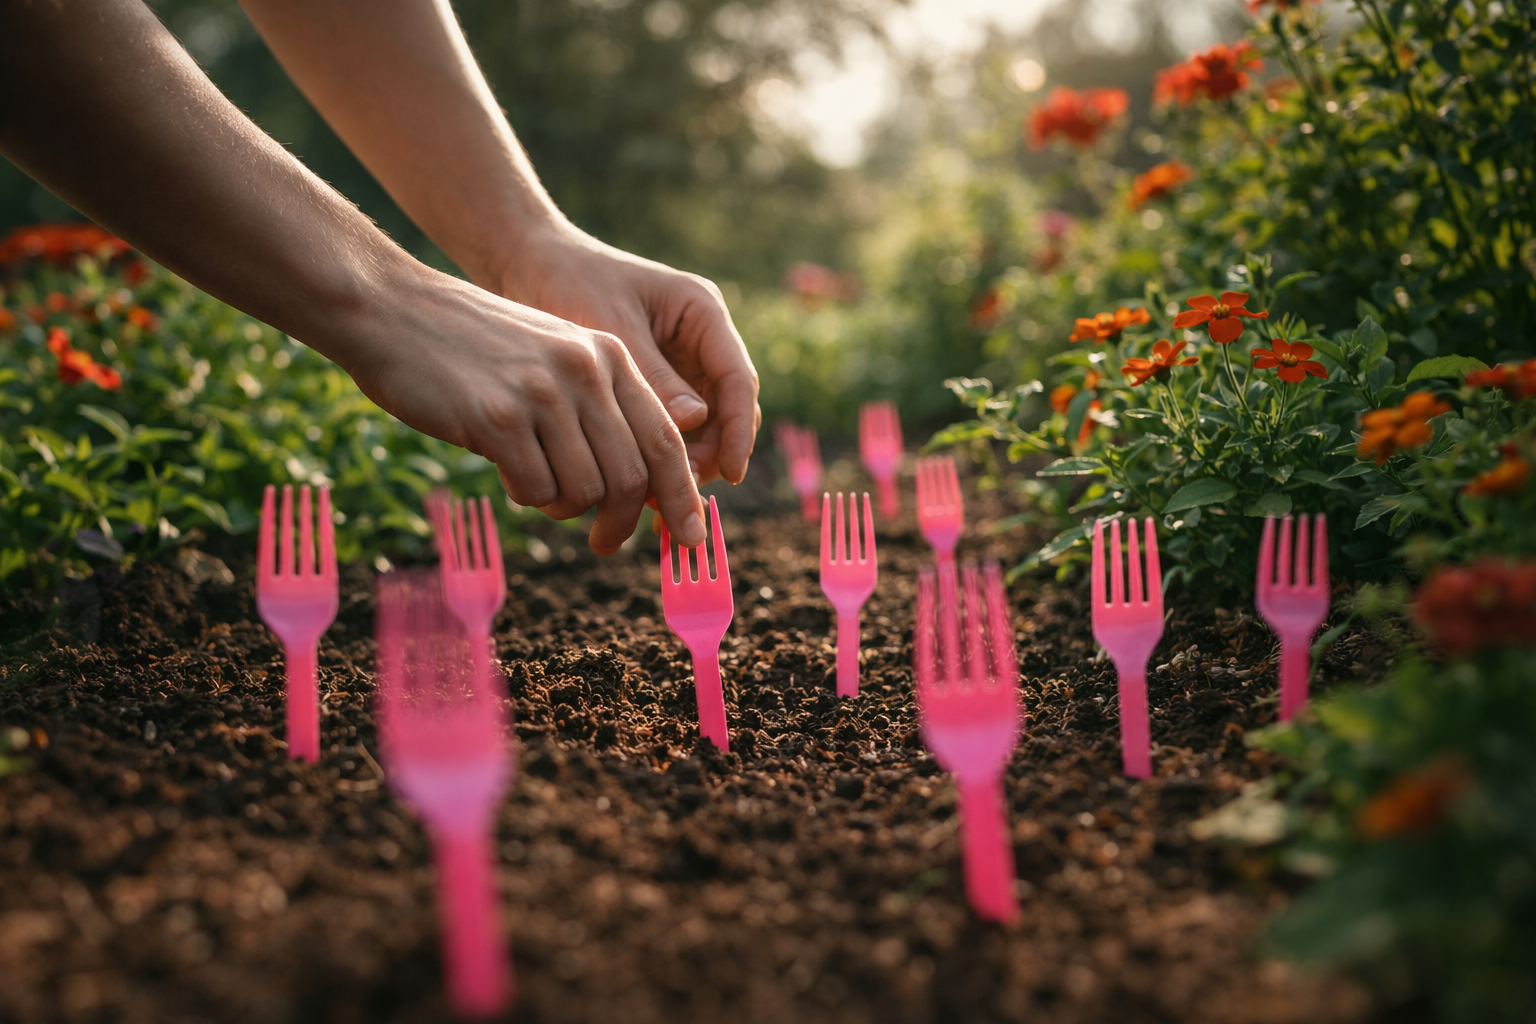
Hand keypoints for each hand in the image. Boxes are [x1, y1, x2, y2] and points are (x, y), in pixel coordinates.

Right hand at [343, 266, 705, 554]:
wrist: (391, 309)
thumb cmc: (472, 346)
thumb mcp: (554, 357)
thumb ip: (599, 408)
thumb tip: (639, 488)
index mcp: (609, 355)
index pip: (667, 440)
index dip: (681, 496)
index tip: (689, 535)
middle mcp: (586, 370)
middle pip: (633, 477)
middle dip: (623, 522)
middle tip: (604, 544)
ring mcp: (544, 393)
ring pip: (586, 491)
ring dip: (563, 505)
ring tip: (535, 481)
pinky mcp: (498, 418)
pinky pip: (535, 491)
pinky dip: (525, 495)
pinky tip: (502, 466)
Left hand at [485, 222, 760, 485]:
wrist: (528, 265)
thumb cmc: (567, 280)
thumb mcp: (609, 326)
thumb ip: (653, 375)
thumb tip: (694, 423)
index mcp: (702, 312)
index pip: (738, 379)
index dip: (739, 431)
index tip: (731, 473)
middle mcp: (701, 339)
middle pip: (728, 409)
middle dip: (711, 453)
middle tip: (678, 490)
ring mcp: (681, 361)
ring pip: (704, 425)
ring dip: (686, 460)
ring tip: (651, 495)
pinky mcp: (657, 382)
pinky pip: (672, 425)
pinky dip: (659, 453)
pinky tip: (635, 481)